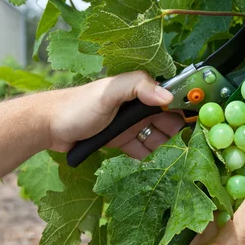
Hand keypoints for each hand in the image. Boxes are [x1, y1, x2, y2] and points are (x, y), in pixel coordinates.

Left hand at [47, 71, 184, 157]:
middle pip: (170, 121)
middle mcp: (139, 107)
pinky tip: (141, 157)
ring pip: (160, 138)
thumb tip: (169, 98)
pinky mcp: (124, 142)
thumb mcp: (109, 92)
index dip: (185, 107)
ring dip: (162, 146)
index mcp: (140, 91)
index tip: (195, 121)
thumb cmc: (79, 105)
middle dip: (175, 131)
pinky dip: (147, 156)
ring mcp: (132, 126)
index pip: (172, 97)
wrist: (49, 127)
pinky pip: (144, 151)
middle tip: (175, 141)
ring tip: (155, 150)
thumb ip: (138, 87)